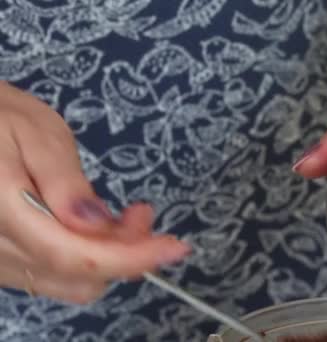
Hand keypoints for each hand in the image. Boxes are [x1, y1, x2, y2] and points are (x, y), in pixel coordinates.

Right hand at [0, 82, 189, 303]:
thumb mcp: (33, 131)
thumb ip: (63, 181)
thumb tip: (96, 224)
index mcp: (2, 211)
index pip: (73, 255)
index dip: (129, 258)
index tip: (174, 247)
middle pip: (78, 277)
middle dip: (125, 252)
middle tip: (141, 212)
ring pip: (69, 283)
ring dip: (110, 256)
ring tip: (125, 215)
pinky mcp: (5, 262)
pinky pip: (55, 275)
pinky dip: (88, 257)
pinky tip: (96, 226)